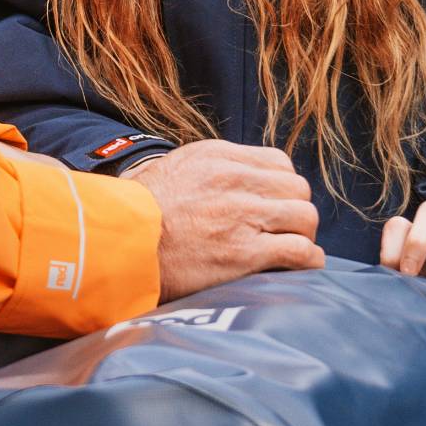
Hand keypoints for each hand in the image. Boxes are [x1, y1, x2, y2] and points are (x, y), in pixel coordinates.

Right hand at [132, 139, 323, 299]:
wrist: (118, 246)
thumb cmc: (139, 214)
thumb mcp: (175, 170)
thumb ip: (212, 170)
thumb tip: (241, 182)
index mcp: (219, 158)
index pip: (279, 163)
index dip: (281, 188)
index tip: (273, 205)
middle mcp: (236, 182)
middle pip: (297, 190)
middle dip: (294, 211)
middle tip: (282, 230)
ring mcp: (243, 217)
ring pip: (305, 218)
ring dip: (301, 235)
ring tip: (289, 250)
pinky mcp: (246, 253)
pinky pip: (300, 251)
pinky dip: (307, 260)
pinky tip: (300, 267)